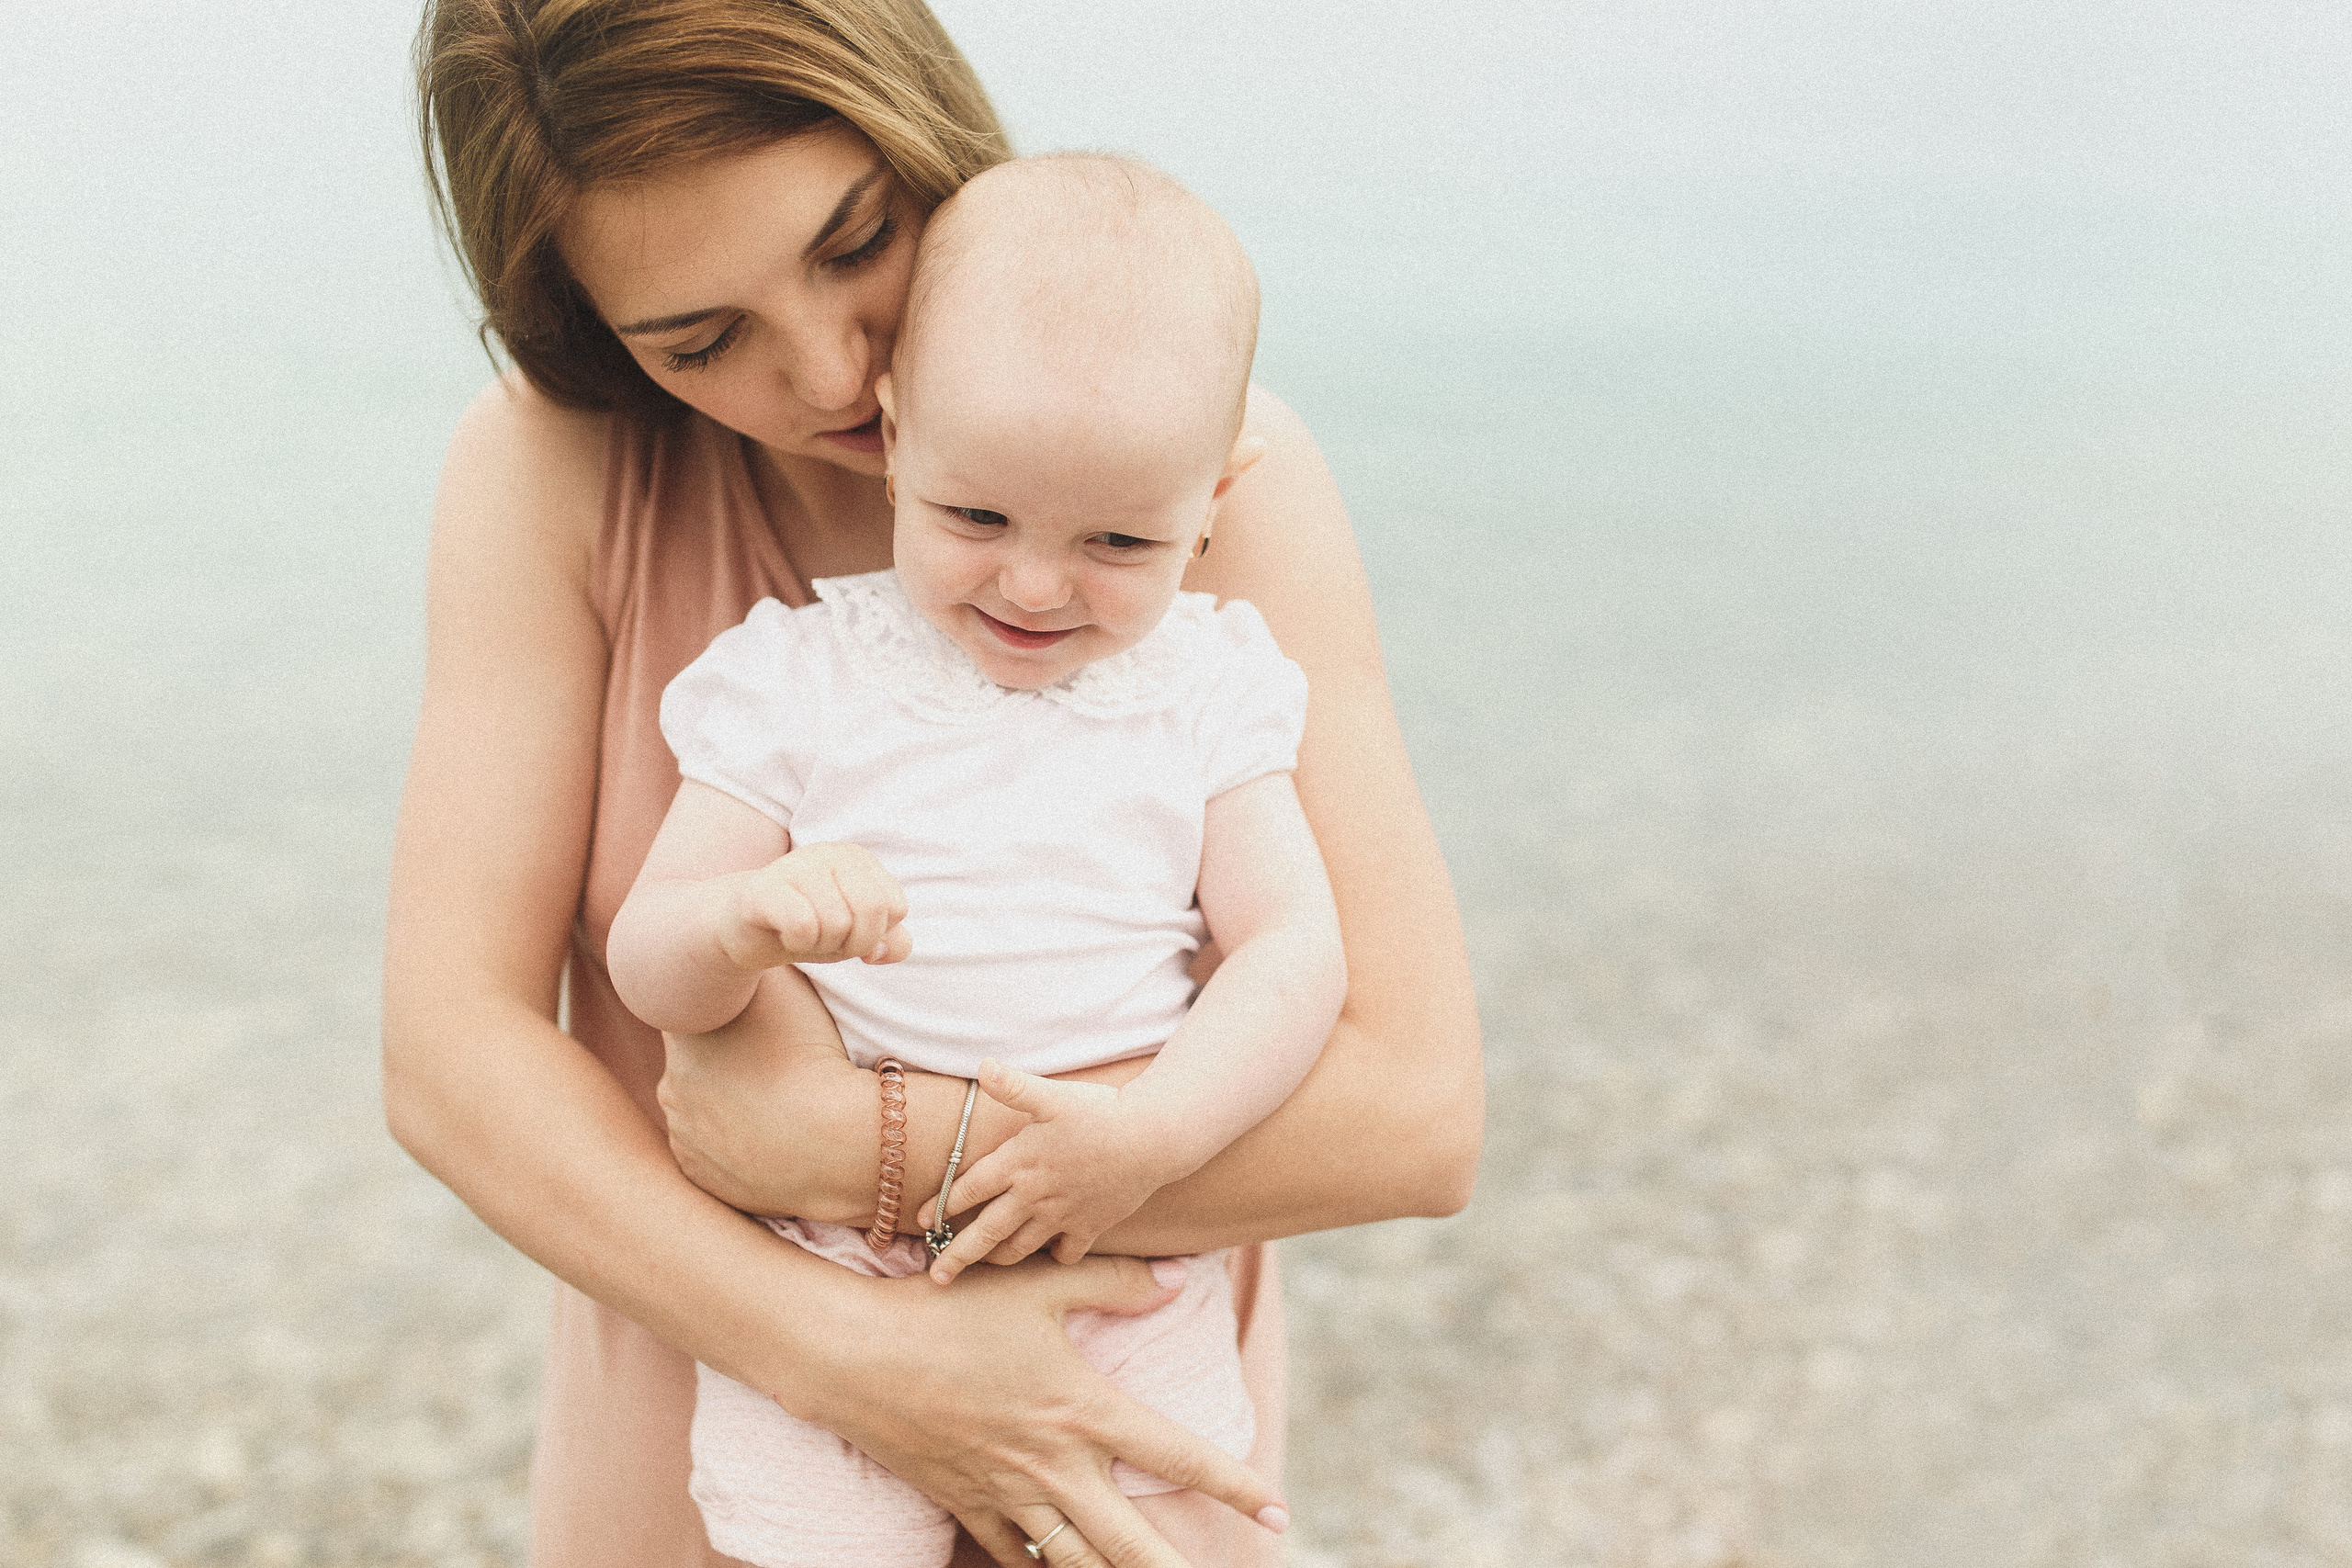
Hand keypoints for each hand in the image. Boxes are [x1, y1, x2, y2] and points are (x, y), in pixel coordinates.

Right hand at [721, 841, 909, 969]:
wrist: (745, 930)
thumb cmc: (809, 928)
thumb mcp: (857, 937)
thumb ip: (891, 943)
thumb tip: (880, 952)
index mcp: (858, 859)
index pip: (894, 907)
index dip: (873, 934)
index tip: (846, 932)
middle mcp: (830, 852)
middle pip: (871, 911)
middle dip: (852, 943)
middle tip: (824, 938)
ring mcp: (796, 864)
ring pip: (837, 923)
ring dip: (819, 945)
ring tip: (801, 933)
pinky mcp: (763, 887)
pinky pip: (803, 925)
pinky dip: (797, 943)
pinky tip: (783, 932)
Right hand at [787, 1254, 1288, 1567]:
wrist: (852, 1356)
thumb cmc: (947, 1311)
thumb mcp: (1034, 1285)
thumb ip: (1111, 1282)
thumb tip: (1175, 1280)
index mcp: (1081, 1410)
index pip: (1178, 1457)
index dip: (1235, 1486)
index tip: (1279, 1512)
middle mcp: (1053, 1466)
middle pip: (1133, 1545)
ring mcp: (1008, 1495)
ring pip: (1078, 1564)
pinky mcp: (967, 1507)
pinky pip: (1022, 1556)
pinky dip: (1051, 1567)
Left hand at [920, 1060, 1173, 1282]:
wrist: (1154, 1138)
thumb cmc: (1102, 1112)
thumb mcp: (1054, 1095)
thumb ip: (1015, 1086)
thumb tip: (982, 1066)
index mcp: (1019, 1162)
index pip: (969, 1189)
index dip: (941, 1205)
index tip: (921, 1221)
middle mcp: (1035, 1195)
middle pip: (987, 1231)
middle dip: (958, 1256)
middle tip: (937, 1276)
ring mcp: (1063, 1214)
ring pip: (1021, 1247)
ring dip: (999, 1258)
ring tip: (984, 1265)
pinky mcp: (1091, 1225)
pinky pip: (1066, 1252)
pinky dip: (1054, 1256)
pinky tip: (1048, 1252)